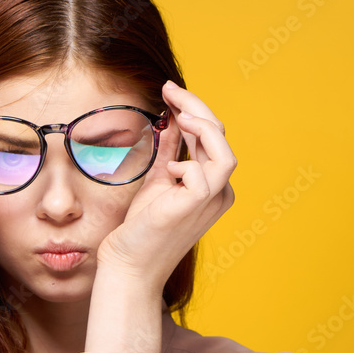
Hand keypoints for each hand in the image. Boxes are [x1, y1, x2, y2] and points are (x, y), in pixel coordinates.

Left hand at [97, 81, 236, 289]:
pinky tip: (169, 168)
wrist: (129, 263)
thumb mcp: (158, 179)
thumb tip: (172, 117)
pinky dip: (186, 163)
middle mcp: (219, 193)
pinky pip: (203, 174)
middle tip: (170, 89)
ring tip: (178, 113)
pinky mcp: (195, 207)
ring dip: (202, 126)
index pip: (213, 138)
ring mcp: (210, 202)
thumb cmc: (142, 227)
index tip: (170, 92)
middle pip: (221, 138)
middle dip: (197, 107)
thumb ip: (170, 150)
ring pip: (224, 154)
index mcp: (212, 185)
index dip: (194, 111)